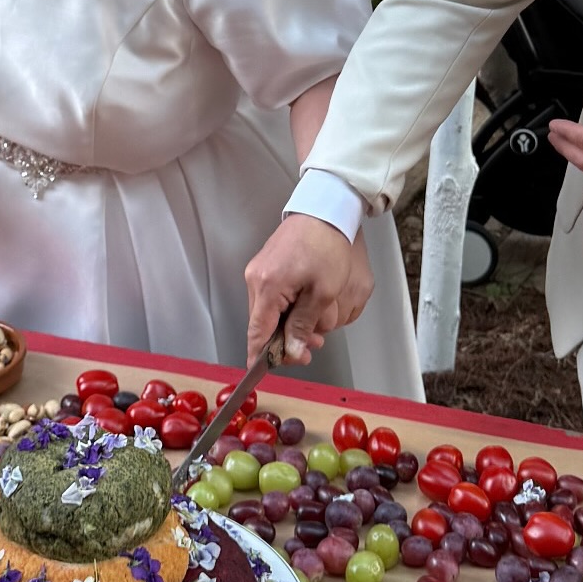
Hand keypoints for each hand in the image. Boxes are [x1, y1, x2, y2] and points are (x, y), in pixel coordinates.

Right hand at [245, 213, 367, 366]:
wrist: (325, 209)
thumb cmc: (327, 245)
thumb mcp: (322, 292)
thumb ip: (304, 325)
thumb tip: (292, 352)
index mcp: (267, 286)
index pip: (257, 333)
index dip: (260, 356)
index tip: (262, 372)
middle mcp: (255, 278)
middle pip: (262, 324)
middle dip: (286, 340)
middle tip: (312, 347)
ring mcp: (258, 270)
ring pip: (268, 311)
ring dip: (289, 323)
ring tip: (317, 328)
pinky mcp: (266, 264)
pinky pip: (272, 296)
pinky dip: (287, 307)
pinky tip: (307, 308)